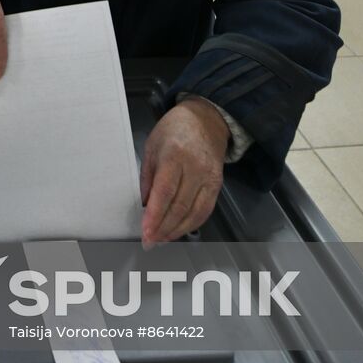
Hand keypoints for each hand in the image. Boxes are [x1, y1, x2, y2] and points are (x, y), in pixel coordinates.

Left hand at [139, 98, 228, 247]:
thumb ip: (147, 176)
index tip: (145, 232)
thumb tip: (145, 204)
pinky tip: (178, 231)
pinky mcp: (218, 185)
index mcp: (175, 155)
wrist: (207, 120)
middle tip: (150, 242)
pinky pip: (205, 210)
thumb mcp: (152, 146)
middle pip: (180, 206)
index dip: (155, 215)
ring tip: (161, 240)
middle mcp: (195, 168)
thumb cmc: (174, 130)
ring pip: (195, 213)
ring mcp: (210, 178)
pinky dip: (192, 224)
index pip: (165, 191)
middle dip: (163, 228)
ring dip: (177, 230)